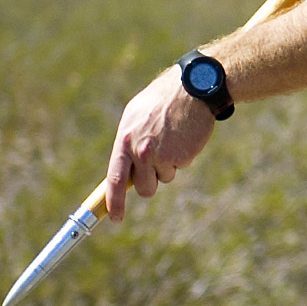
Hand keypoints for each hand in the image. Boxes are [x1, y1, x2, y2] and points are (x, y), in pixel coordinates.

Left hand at [101, 67, 214, 219]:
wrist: (192, 87)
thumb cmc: (161, 100)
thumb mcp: (135, 117)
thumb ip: (127, 144)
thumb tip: (121, 174)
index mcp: (125, 140)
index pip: (115, 179)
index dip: (114, 202)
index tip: (114, 218)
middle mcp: (142, 151)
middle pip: (144, 188)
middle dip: (151, 182)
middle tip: (157, 162)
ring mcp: (163, 156)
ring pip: (164, 177)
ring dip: (168, 165)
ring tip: (172, 138)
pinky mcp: (182, 157)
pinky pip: (180, 167)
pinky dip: (183, 156)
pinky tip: (183, 136)